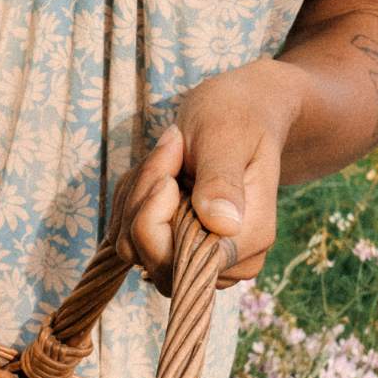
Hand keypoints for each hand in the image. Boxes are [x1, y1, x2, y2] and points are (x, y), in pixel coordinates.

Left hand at [108, 58, 310, 298]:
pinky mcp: (174, 251)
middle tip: (169, 147)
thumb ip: (222, 182)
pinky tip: (160, 171)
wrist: (241, 115)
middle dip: (143, 198)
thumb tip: (224, 225)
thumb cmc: (237, 118)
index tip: (170, 159)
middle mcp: (227, 262)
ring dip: (136, 195)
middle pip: (150, 255)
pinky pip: (129, 237)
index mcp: (248, 239)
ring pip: (133, 246)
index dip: (154, 212)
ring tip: (169, 153)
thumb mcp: (227, 138)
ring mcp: (199, 260)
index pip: (179, 257)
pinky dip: (132, 200)